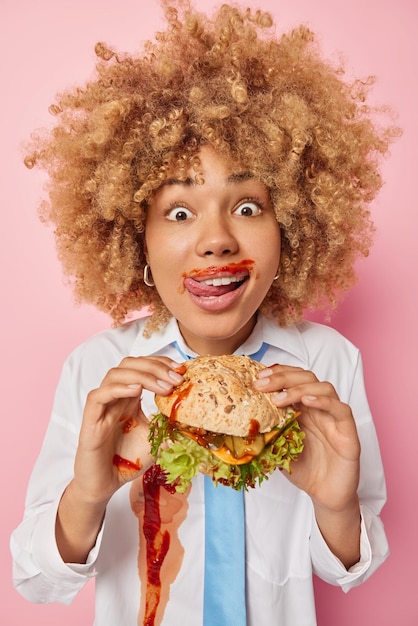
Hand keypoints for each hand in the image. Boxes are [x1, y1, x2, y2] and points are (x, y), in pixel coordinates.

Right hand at [73, 356, 183, 505]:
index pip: (142, 367)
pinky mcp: (90, 421)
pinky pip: (98, 396)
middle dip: (155, 366)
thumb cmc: (126, 461)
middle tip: (175, 378)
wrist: (104, 485)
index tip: (181, 370)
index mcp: (129, 398)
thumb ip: (167, 426)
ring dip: (141, 375)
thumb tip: (190, 420)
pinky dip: (118, 388)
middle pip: (129, 364)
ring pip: (114, 375)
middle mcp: (115, 397)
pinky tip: (136, 390)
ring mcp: (102, 407)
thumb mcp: (155, 440)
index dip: (161, 363)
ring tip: (162, 387)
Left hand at [254, 364, 359, 512]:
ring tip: (279, 398)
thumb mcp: (278, 447)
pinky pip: (341, 409)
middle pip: (306, 377)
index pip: (292, 379)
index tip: (257, 378)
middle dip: (282, 377)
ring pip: (324, 388)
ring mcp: (334, 418)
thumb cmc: (304, 469)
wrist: (325, 495)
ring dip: (299, 388)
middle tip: (262, 384)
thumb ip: (266, 431)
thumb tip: (241, 421)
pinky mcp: (348, 432)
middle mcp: (319, 408)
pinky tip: (307, 401)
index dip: (276, 374)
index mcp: (303, 408)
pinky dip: (324, 402)